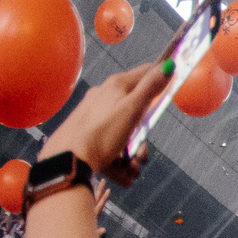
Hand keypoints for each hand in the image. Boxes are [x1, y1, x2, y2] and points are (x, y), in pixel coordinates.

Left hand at [40, 62, 172, 183]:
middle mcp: (104, 96)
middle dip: (144, 137)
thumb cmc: (102, 133)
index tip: (170, 94)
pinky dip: (118, 159)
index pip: (146, 72)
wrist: (68, 160)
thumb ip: (150, 88)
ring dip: (133, 153)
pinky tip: (121, 173)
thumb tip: (169, 63)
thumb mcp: (132, 109)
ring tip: (131, 169)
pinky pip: (110, 143)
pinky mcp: (87, 132)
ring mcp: (95, 114)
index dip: (161, 80)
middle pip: (137, 110)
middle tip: (141, 155)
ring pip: (125, 130)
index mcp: (116, 85)